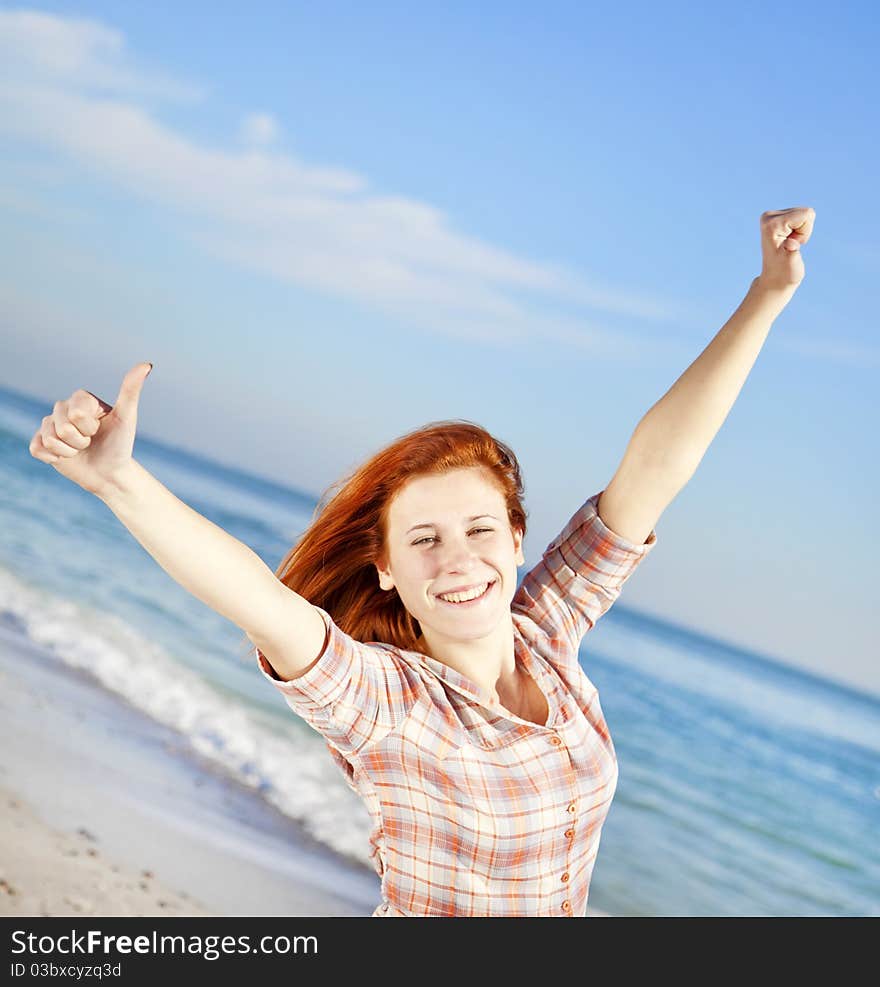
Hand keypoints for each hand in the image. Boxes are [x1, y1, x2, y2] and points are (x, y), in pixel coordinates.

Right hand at [28, 362, 152, 497]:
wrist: (110, 473)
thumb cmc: (120, 445)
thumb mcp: (127, 417)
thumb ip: (130, 390)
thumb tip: (146, 364)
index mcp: (80, 398)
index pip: (76, 413)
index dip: (89, 427)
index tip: (100, 429)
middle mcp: (63, 408)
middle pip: (62, 427)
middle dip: (80, 440)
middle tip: (91, 442)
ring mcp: (50, 425)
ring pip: (49, 438)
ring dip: (69, 451)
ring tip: (81, 449)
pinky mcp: (40, 443)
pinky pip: (36, 448)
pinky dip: (54, 458)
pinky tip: (66, 457)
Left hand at [758, 206, 815, 291]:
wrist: (775, 279)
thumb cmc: (785, 273)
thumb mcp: (791, 262)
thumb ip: (791, 251)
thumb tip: (791, 243)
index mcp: (771, 224)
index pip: (806, 214)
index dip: (805, 232)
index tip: (792, 244)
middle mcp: (769, 216)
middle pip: (806, 212)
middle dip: (804, 230)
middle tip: (791, 245)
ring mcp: (771, 216)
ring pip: (805, 214)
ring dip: (802, 231)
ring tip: (790, 244)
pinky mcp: (777, 218)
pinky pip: (802, 216)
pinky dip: (800, 230)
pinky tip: (789, 241)